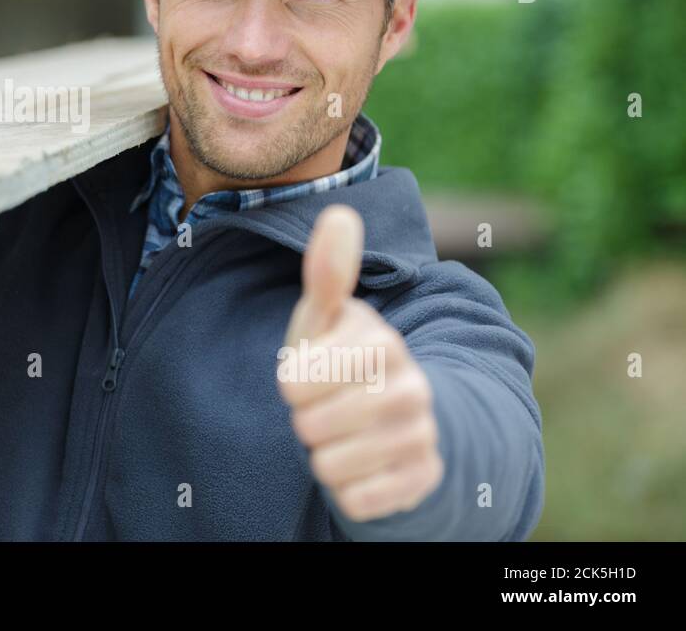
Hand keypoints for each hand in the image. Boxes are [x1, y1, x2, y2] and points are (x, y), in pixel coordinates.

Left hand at [277, 204, 442, 521]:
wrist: (392, 423)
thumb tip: (339, 214)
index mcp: (381, 343)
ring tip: (343, 435)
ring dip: (325, 457)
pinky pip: (356, 501)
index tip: (311, 374)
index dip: (292, 382)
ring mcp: (422, 437)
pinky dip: (347, 491)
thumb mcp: (325, 319)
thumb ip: (327, 273)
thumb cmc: (340, 362)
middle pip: (310, 426)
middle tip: (328, 408)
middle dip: (307, 421)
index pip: (294, 382)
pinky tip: (363, 467)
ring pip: (330, 466)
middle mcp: (412, 388)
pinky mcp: (424, 481)